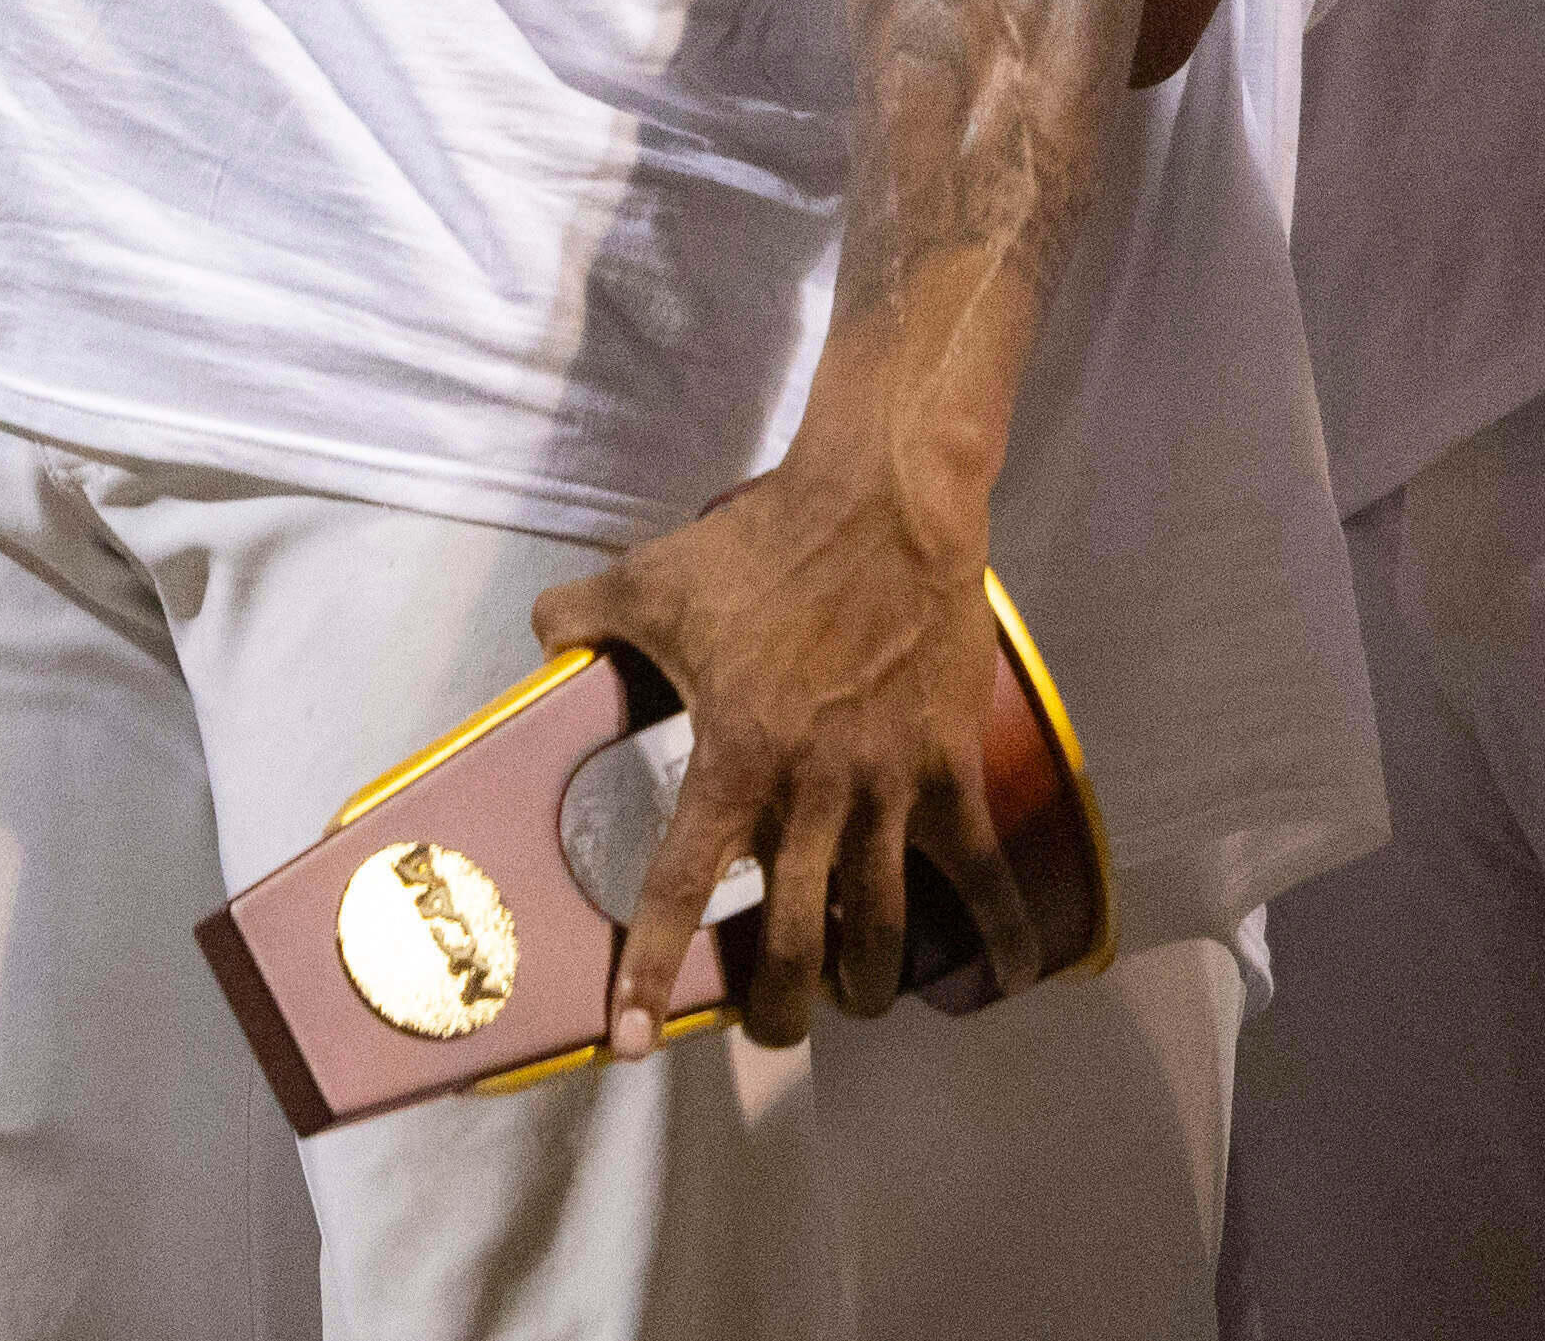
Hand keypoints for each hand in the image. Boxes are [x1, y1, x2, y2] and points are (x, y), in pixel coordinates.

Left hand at [536, 468, 1076, 1051]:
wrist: (882, 510)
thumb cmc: (761, 547)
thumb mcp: (649, 579)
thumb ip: (584, 618)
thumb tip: (540, 638)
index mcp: (734, 755)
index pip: (684, 885)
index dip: (656, 966)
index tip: (633, 1034)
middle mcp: (813, 790)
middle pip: (796, 935)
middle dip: (779, 1002)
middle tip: (768, 1030)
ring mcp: (891, 786)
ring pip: (883, 923)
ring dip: (867, 980)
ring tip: (852, 1003)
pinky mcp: (952, 772)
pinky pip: (985, 873)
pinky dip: (1001, 933)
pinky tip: (1003, 979)